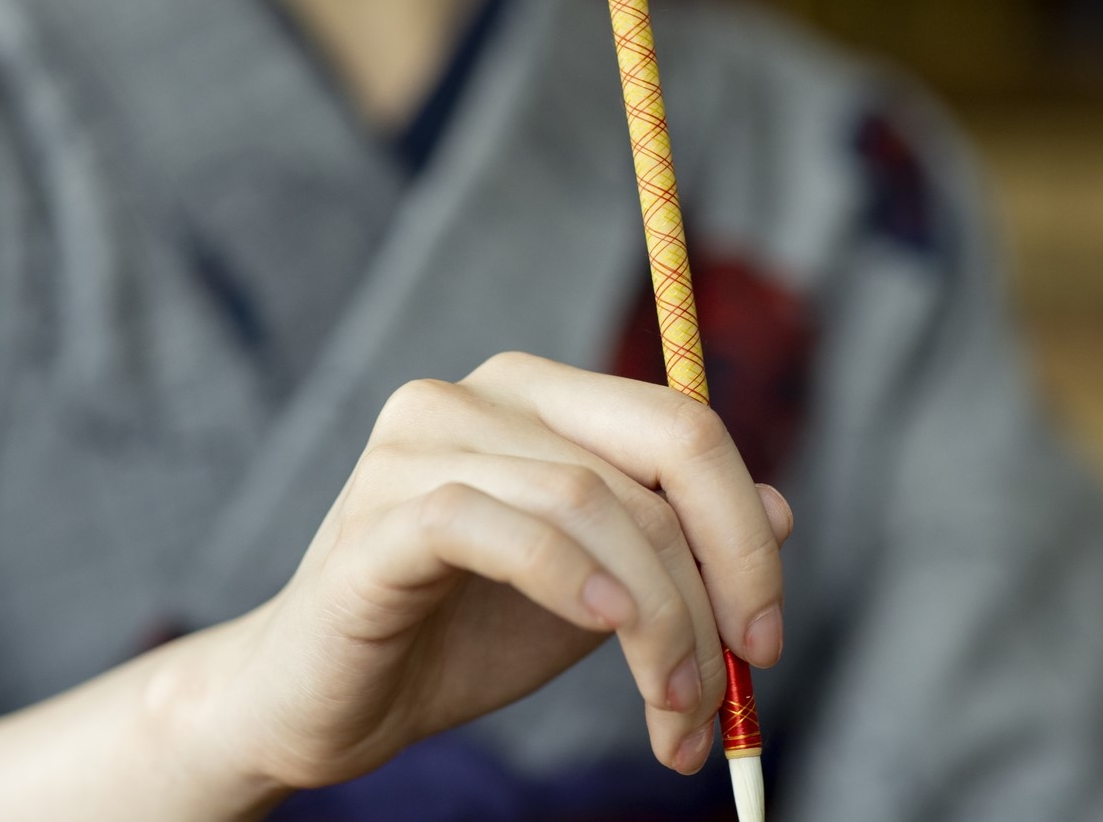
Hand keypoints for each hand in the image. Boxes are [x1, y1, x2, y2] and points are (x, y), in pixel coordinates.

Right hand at [182, 352, 791, 795]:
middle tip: (732, 685)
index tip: (767, 637)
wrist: (320, 704)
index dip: (742, 530)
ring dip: (656, 617)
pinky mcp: (377, 517)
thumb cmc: (455, 640)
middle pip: (653, 453)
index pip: (681, 426)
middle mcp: (476, 394)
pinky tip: (602, 629)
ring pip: (587, 499)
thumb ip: (673, 547)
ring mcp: (417, 444)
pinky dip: (567, 577)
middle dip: (716, 577)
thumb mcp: (596, 595)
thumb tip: (782, 509)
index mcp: (536, 396)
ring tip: (669, 710)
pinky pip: (493, 525)